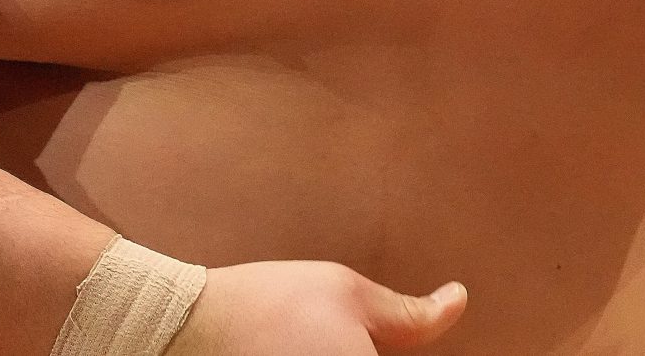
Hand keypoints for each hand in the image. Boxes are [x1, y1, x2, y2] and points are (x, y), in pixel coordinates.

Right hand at [167, 263, 465, 354]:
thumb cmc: (272, 304)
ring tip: (314, 338)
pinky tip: (301, 349)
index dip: (390, 351)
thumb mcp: (350, 294)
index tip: (379, 338)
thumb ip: (411, 314)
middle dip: (370, 352)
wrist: (187, 327)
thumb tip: (457, 301)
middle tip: (348, 334)